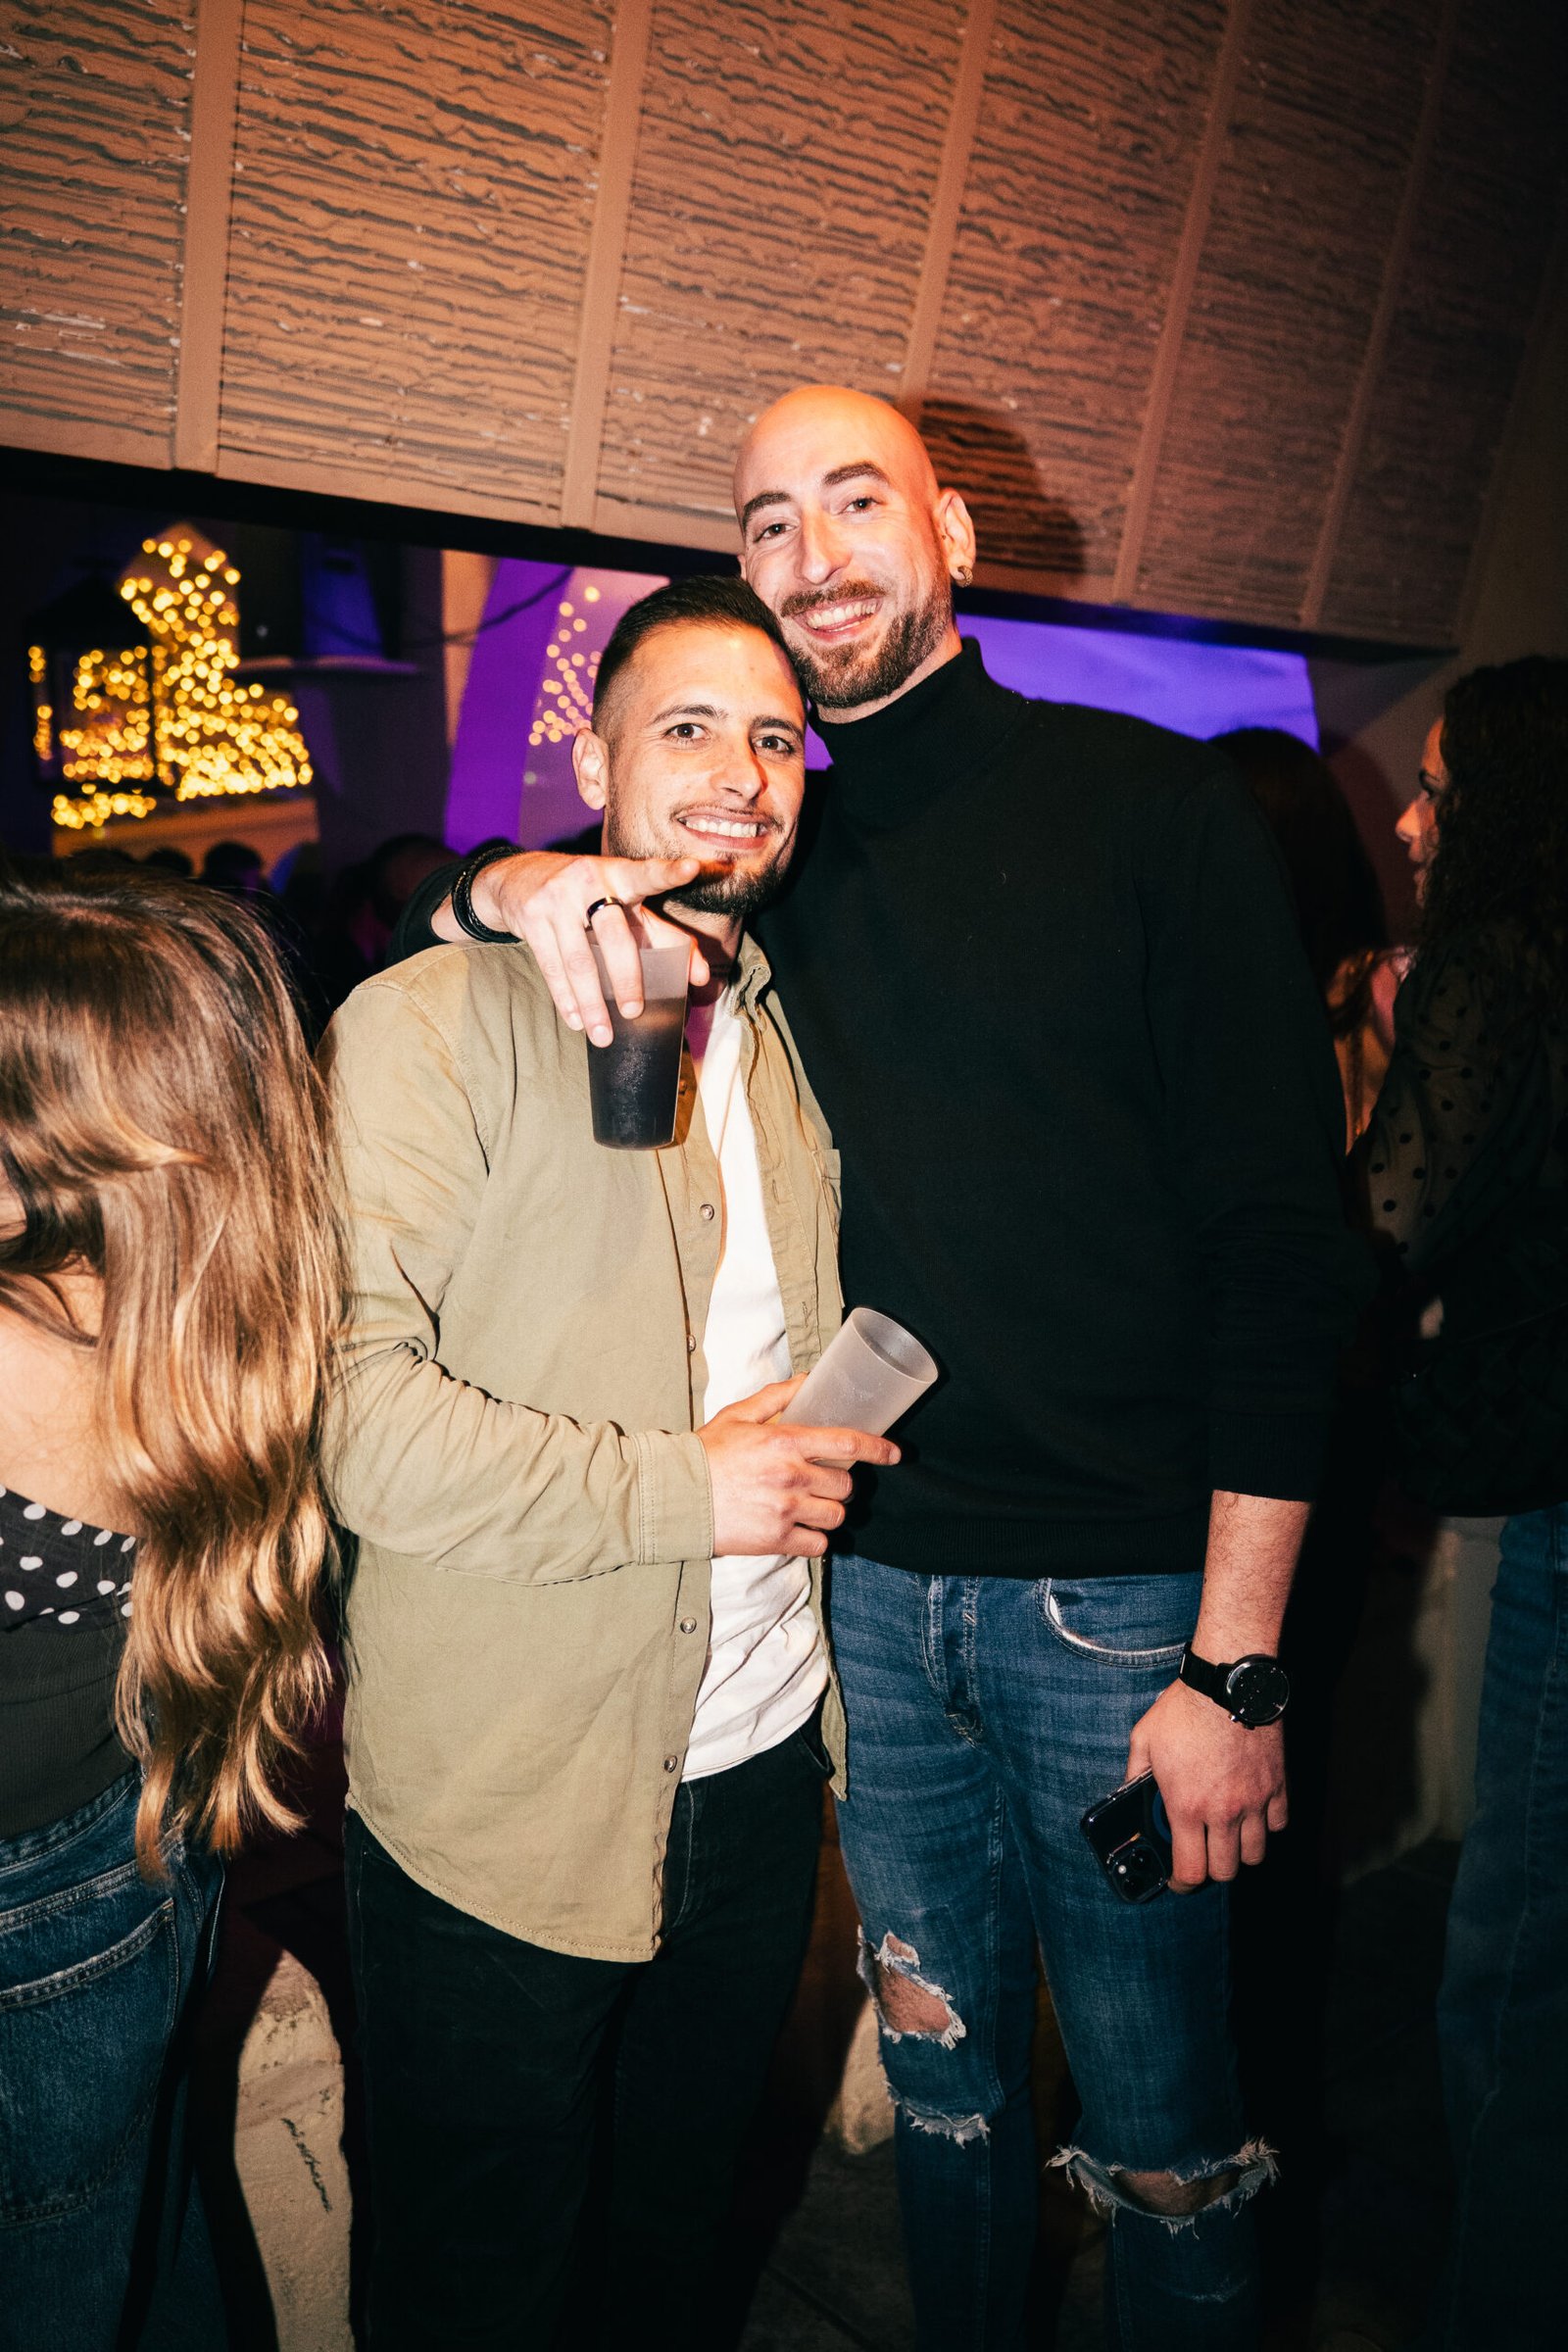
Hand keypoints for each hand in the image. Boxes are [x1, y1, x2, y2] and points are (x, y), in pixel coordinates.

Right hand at [443, 851, 710, 1042]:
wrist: (517, 877)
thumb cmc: (587, 895)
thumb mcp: (622, 904)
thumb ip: (663, 935)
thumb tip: (701, 978)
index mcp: (619, 873)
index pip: (647, 874)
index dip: (669, 873)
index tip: (693, 868)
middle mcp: (589, 880)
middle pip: (614, 935)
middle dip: (626, 977)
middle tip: (634, 1012)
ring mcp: (557, 898)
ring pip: (578, 960)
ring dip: (591, 1003)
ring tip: (603, 1035)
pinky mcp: (531, 917)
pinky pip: (551, 966)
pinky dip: (565, 998)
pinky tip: (575, 1021)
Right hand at [698, 1377, 899, 1557]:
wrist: (675, 1496)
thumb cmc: (706, 1454)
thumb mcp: (739, 1416)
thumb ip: (777, 1398)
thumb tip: (808, 1381)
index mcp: (785, 1442)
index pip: (848, 1444)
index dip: (878, 1448)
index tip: (894, 1453)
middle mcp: (791, 1476)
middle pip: (845, 1485)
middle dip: (839, 1483)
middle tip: (823, 1482)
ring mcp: (785, 1510)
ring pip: (836, 1516)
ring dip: (830, 1511)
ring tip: (812, 1506)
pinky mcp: (776, 1540)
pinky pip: (819, 1544)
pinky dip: (814, 1538)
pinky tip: (800, 1528)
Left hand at [1125, 1678, 1286, 1892]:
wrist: (1227, 1681)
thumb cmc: (1184, 1709)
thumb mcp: (1144, 1739)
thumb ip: (1134, 1774)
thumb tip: (1125, 1794)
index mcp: (1187, 1806)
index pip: (1190, 1871)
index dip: (1181, 1884)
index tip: (1177, 1880)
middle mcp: (1224, 1811)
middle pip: (1226, 1871)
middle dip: (1210, 1869)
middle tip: (1202, 1855)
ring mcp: (1255, 1801)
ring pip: (1255, 1854)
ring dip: (1240, 1851)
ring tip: (1227, 1835)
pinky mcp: (1277, 1786)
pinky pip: (1279, 1824)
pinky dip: (1267, 1825)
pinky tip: (1252, 1811)